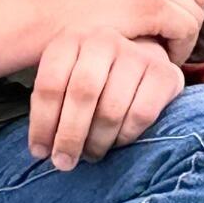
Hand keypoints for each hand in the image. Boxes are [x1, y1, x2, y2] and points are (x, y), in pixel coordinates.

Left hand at [28, 32, 187, 170]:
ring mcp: (136, 54)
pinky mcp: (165, 73)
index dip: (42, 122)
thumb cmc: (96, 78)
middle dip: (70, 136)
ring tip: (90, 154)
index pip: (51, 82)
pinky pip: (140, 115)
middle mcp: (104, 40)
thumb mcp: (66, 79)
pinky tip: (116, 143)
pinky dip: (125, 137)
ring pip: (111, 109)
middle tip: (63, 163)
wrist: (143, 61)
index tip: (39, 151)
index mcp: (71, 39)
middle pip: (82, 93)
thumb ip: (51, 104)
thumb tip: (40, 149)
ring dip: (97, 141)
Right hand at [39, 0, 203, 63]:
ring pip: (195, 11)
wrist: (38, 17)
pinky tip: (160, 55)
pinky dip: (180, 47)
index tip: (167, 18)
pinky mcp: (150, 6)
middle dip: (188, 17)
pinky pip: (187, 29)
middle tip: (169, 38)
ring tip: (164, 49)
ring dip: (184, 36)